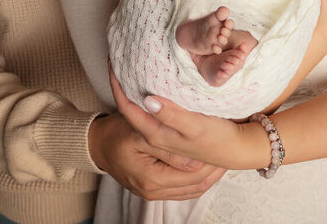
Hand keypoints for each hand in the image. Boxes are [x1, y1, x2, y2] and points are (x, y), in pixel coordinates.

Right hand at [88, 112, 224, 199]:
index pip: (192, 175)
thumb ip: (166, 146)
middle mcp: (153, 191)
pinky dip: (197, 180)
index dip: (210, 160)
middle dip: (214, 170)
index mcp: (151, 178)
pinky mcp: (155, 191)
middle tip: (228, 152)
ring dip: (209, 176)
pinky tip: (207, 166)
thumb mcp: (140, 134)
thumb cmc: (117, 134)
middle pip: (195, 186)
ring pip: (192, 190)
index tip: (223, 143)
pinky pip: (183, 190)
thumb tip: (193, 158)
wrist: (98, 145)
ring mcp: (154, 194)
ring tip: (222, 158)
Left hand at [110, 68, 263, 171]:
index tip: (112, 63)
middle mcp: (156, 132)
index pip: (127, 107)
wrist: (235, 150)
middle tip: (119, 60)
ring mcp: (164, 130)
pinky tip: (153, 83)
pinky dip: (147, 94)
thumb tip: (146, 99)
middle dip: (122, 84)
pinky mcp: (174, 127)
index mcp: (155, 132)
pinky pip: (152, 109)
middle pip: (130, 107)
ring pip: (141, 107)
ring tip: (131, 67)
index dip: (117, 86)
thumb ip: (171, 114)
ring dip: (133, 89)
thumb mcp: (194, 126)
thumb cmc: (216, 138)